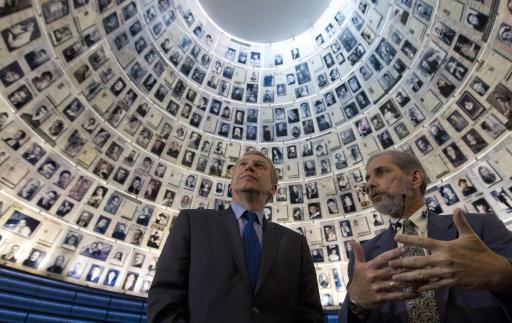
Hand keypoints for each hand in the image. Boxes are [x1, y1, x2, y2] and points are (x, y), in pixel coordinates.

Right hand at [348, 240, 418, 308]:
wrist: (355, 298)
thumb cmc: (359, 279)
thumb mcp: (357, 265)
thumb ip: (358, 253)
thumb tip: (352, 240)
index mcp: (369, 267)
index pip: (383, 259)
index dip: (394, 253)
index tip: (405, 248)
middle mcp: (373, 277)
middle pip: (392, 270)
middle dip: (406, 266)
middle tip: (420, 262)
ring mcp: (378, 288)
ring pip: (396, 283)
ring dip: (410, 280)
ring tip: (423, 277)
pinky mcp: (382, 298)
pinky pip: (396, 296)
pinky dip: (407, 295)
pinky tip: (417, 292)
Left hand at [389, 208, 511, 292]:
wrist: (493, 271)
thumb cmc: (480, 252)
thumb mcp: (470, 236)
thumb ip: (461, 223)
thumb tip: (457, 208)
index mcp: (445, 246)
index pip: (423, 241)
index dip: (409, 239)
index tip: (396, 237)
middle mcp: (443, 260)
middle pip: (418, 261)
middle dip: (402, 262)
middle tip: (389, 263)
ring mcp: (446, 273)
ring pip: (423, 275)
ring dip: (408, 277)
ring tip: (394, 278)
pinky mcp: (451, 283)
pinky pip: (433, 286)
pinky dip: (422, 287)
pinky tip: (412, 289)